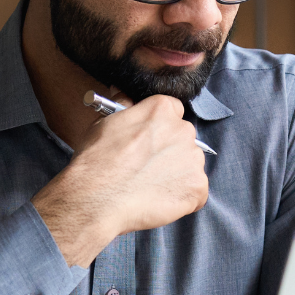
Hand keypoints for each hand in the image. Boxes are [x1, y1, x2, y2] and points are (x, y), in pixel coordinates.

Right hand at [33, 92, 208, 266]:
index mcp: (162, 109)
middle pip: (184, 138)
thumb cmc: (97, 161)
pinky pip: (196, 192)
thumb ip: (124, 106)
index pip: (173, 111)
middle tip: (147, 167)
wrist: (98, 199)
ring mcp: (193, 160)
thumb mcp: (105, 122)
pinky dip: (182, 198)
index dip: (160, 127)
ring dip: (177, 174)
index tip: (149, 141)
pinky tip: (160, 200)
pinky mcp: (197, 187)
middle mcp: (183, 130)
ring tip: (150, 186)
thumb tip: (123, 94)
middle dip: (170, 151)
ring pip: (190, 165)